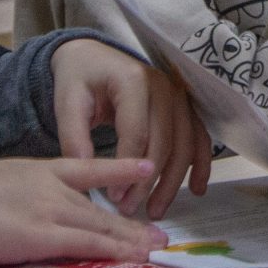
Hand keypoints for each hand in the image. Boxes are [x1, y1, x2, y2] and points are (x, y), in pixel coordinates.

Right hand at [0, 157, 168, 267]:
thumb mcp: (0, 182)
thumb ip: (23, 194)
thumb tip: (32, 211)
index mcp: (40, 170)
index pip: (87, 169)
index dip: (119, 167)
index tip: (145, 166)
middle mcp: (52, 188)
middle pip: (99, 208)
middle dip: (130, 224)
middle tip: (158, 234)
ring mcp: (51, 211)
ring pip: (100, 226)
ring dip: (130, 240)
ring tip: (155, 248)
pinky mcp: (44, 236)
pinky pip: (87, 244)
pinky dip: (114, 250)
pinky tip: (133, 256)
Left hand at [50, 39, 211, 217]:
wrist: (93, 57)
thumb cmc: (79, 79)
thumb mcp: (67, 102)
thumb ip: (74, 137)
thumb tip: (87, 176)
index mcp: (133, 80)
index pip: (137, 132)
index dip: (126, 168)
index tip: (113, 197)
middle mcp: (164, 86)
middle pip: (165, 142)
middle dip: (149, 182)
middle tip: (131, 210)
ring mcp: (179, 95)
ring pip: (185, 145)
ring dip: (174, 181)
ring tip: (156, 210)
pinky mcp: (184, 106)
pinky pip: (199, 137)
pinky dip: (200, 164)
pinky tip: (197, 189)